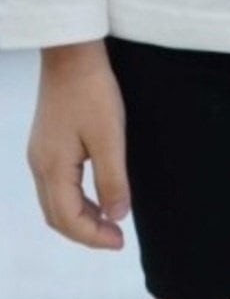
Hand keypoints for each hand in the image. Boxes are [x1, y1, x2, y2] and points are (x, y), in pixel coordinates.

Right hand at [26, 39, 130, 249]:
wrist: (72, 57)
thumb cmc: (93, 94)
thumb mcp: (110, 139)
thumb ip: (113, 180)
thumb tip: (117, 216)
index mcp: (53, 168)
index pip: (67, 219)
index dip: (93, 237)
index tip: (120, 242)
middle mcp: (39, 165)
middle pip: (57, 216)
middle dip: (86, 233)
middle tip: (117, 239)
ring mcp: (40, 156)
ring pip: (55, 203)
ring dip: (82, 219)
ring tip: (111, 223)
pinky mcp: (47, 147)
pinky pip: (57, 187)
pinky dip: (77, 202)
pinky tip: (98, 200)